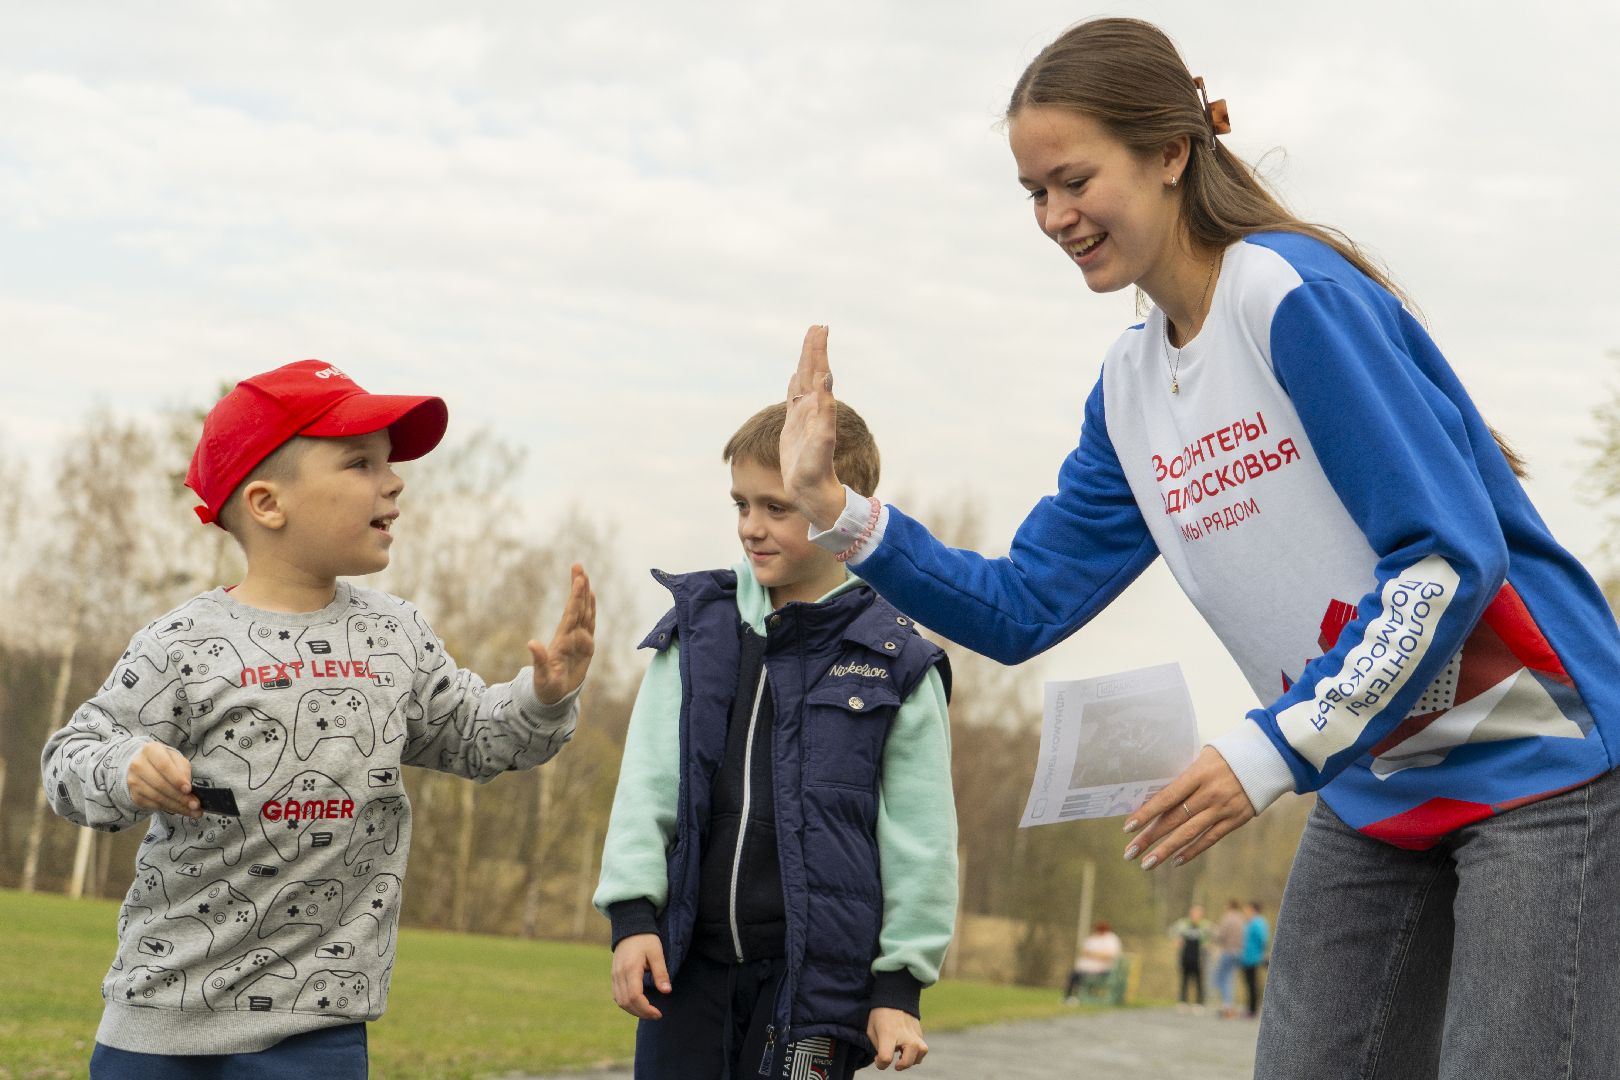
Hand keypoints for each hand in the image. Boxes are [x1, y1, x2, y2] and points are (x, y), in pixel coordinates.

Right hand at [127, 742, 199, 817]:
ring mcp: (133, 781)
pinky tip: (181, 810)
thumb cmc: (165, 760)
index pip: (164, 766)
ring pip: (156, 797)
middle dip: (180, 797)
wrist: (143, 765)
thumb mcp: (176, 759)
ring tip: (192, 811)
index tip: (188, 789)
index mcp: (150, 750)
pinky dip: (169, 808)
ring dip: (176, 806)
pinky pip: (153, 804)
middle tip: (195, 804)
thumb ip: (183, 770)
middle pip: (160, 784)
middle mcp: (138, 765)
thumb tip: (187, 789)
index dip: (176, 779)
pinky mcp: (134, 794)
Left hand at [530, 564, 595, 704]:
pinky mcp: (586, 646)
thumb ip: (539, 660)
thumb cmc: (547, 688)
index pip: (571, 614)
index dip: (576, 597)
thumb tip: (531, 643)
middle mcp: (571, 636)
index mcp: (563, 641)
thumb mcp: (542, 677)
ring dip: (585, 595)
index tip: (578, 579)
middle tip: (578, 566)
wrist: (553, 697)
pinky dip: (591, 609)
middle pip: (577, 607)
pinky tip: (592, 596)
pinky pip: (589, 624)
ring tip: (584, 576)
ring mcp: (578, 639)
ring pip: (583, 612)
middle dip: (579, 587)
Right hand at [611, 933, 670, 1019]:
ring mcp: (614, 976)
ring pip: (620, 1001)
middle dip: (641, 1013)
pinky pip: (617, 996)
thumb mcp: (657, 953)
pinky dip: (627, 1004)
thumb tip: (667, 991)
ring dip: (634, 1010)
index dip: (646, 1009)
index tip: (658, 1013)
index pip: (634, 996)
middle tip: (656, 1015)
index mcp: (630, 969)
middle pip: (626, 1002)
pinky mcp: (614, 976)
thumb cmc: (646, 939)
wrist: (630, 927)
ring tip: (649, 1011)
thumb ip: (661, 973)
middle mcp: (619, 974)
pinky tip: (639, 1004)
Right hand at [781, 325, 847, 530]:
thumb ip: (826, 408)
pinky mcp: (794, 429)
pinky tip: (794, 379)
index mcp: (818, 408)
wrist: (813, 492)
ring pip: (803, 383)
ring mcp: (803, 418)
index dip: (818, 351)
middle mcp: (811, 409)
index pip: (818, 372)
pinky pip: (793, 400)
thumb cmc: (817, 470)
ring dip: (805, 364)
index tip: (821, 328)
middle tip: (817, 327)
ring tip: (808, 345)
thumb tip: (827, 377)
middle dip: (813, 350)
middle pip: (811, 373)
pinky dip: (794, 386)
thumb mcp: (823, 439)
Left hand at [868, 1007, 927, 1069]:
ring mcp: (914, 1033)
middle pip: (909, 1059)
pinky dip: (916, 1051)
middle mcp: (904, 1035)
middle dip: (902, 1065)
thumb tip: (885, 1059)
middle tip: (896, 1064)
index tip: (877, 1059)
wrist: (895, 996)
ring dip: (913, 1059)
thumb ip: (878, 1047)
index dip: (880, 1064)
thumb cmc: (880, 1014)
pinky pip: (922, 1047)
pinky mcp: (920, 1031)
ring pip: (921, 1053)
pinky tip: (906, 1047)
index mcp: (888, 1034)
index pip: (886, 1057)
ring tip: (903, 1055)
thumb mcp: (871, 1030)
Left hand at [1123, 746, 1254, 868]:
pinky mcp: (1236, 820)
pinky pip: (1210, 839)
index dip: (1146, 813)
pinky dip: (1192, 851)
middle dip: (1149, 838)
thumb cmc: (1226, 756)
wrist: (1266, 757)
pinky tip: (1175, 860)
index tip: (1128, 828)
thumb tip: (1155, 798)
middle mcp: (1210, 793)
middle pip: (1174, 819)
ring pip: (1189, 833)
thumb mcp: (1202, 758)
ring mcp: (1223, 808)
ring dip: (1166, 850)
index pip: (1167, 797)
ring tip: (1147, 863)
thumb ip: (1183, 778)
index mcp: (1198, 774)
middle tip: (1129, 853)